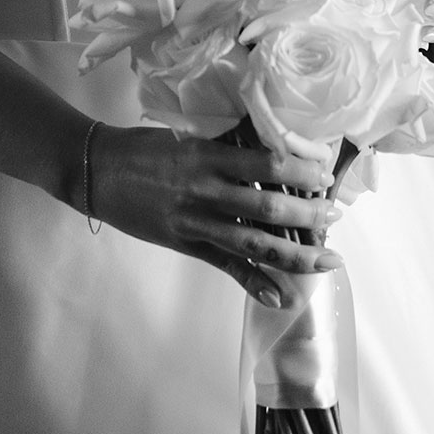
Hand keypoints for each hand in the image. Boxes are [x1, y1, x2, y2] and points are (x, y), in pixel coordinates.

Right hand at [83, 125, 343, 309]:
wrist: (98, 171)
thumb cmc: (145, 147)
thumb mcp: (188, 136)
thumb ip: (226, 147)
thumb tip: (271, 150)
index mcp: (207, 156)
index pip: (265, 162)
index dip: (300, 171)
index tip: (325, 174)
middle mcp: (204, 191)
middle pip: (267, 206)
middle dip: (308, 214)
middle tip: (335, 215)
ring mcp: (195, 222)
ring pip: (255, 243)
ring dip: (296, 254)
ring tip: (327, 260)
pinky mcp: (187, 244)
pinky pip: (227, 267)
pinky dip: (255, 284)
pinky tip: (282, 297)